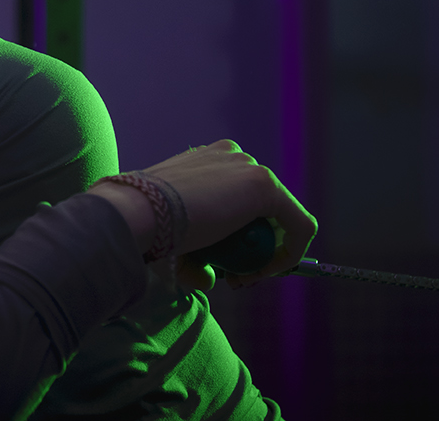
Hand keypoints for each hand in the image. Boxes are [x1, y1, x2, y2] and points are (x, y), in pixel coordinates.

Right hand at [88, 139, 316, 284]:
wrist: (138, 213)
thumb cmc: (146, 226)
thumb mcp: (172, 236)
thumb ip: (195, 257)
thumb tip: (209, 280)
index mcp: (209, 161)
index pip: (240, 199)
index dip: (240, 238)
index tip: (224, 268)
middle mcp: (232, 157)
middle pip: (262, 209)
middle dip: (256, 246)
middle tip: (237, 277)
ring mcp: (251, 168)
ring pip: (281, 218)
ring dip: (270, 253)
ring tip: (243, 278)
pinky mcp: (267, 186)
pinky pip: (299, 226)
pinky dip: (290, 254)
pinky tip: (265, 272)